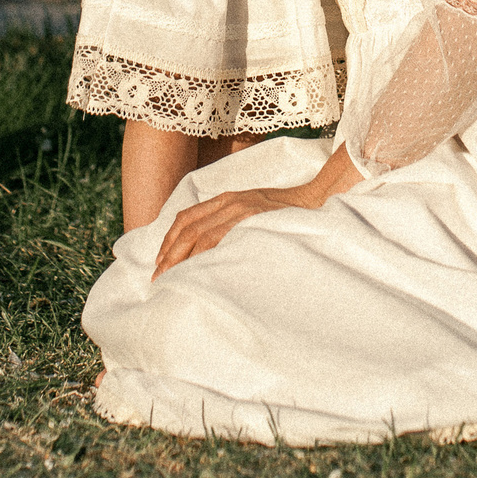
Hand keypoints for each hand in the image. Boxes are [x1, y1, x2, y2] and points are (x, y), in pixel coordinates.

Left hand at [150, 145, 361, 277]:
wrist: (317, 200)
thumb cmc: (288, 214)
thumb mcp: (254, 214)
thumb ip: (234, 225)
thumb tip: (213, 253)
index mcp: (228, 199)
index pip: (187, 217)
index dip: (169, 239)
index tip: (160, 262)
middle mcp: (230, 201)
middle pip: (187, 226)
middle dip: (169, 253)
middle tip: (158, 277)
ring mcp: (241, 209)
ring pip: (199, 233)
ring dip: (181, 257)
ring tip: (171, 278)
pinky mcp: (252, 218)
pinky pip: (220, 237)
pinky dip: (204, 254)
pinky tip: (197, 270)